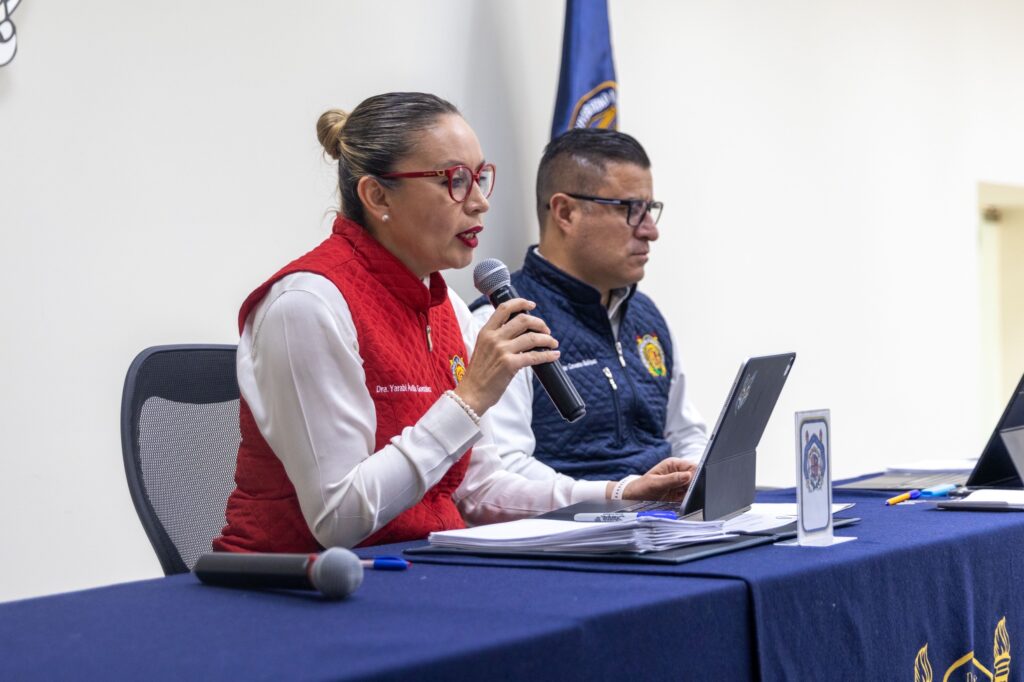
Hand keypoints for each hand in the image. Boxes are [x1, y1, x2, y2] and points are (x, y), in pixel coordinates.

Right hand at [454, 298, 559, 415]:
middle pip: (523, 320)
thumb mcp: (482, 348)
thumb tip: (520, 333)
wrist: (471, 394)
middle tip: (546, 329)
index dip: (521, 303)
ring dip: (547, 339)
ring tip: (553, 343)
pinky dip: (547, 355)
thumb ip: (497, 338)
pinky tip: (554, 355)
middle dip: (539, 323)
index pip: (504, 309)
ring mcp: (502, 350)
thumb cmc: (478, 374)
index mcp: (486, 332)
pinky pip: (534, 356)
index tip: (532, 306)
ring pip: (532, 337)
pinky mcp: (510, 364)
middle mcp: (494, 338)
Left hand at [622, 458, 696, 501]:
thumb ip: (672, 479)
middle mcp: (678, 472)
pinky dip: (687, 500)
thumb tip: (688, 475)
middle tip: (686, 493)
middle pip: (695, 478)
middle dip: (694, 486)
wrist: (633, 498)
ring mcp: (679, 483)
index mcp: (673, 464)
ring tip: (680, 498)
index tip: (694, 484)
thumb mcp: (655, 483)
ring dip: (691, 494)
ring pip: (693, 488)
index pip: (692, 467)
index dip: (696, 475)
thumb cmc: (641, 487)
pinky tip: (681, 502)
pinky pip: (688, 496)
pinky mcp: (678, 494)